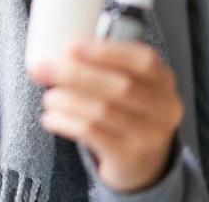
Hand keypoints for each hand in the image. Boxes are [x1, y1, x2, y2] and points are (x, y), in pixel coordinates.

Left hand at [27, 39, 184, 191]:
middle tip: (43, 67)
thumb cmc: (127, 114)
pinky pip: (92, 134)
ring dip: (67, 99)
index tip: (70, 45)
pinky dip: (66, 122)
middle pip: (120, 86)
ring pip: (102, 111)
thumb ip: (105, 67)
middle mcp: (164, 108)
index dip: (106, 51)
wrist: (142, 163)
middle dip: (75, 73)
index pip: (143, 60)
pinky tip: (51, 117)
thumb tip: (56, 54)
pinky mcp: (129, 157)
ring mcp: (149, 136)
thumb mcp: (132, 86)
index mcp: (164, 81)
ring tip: (48, 97)